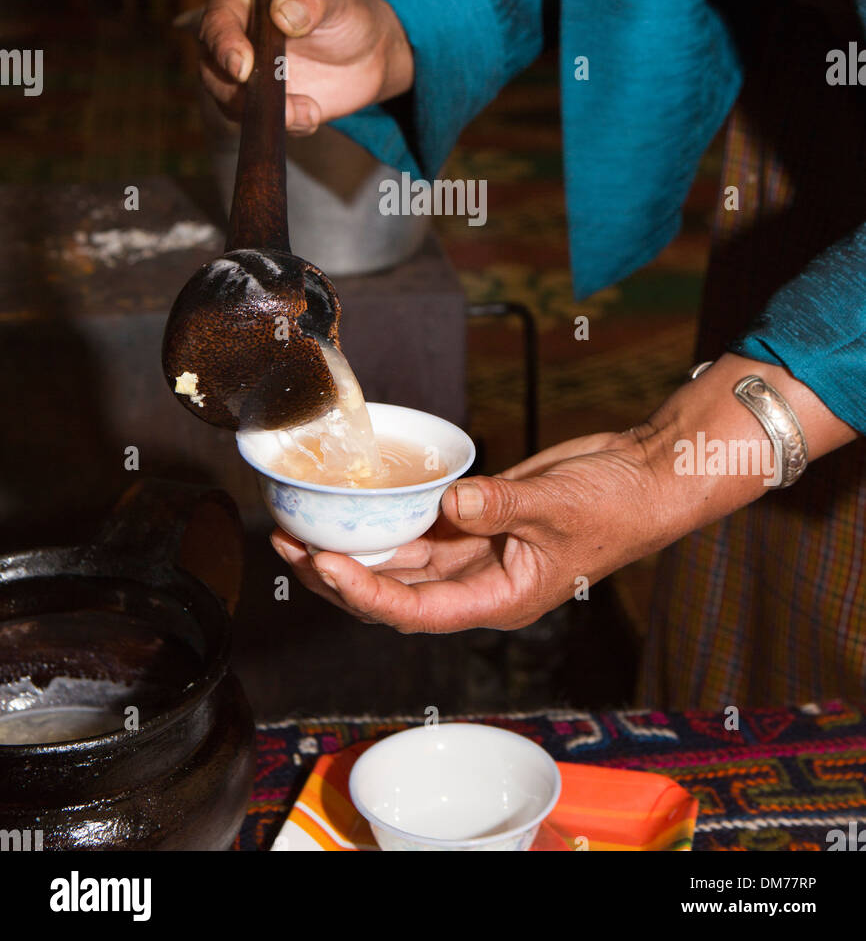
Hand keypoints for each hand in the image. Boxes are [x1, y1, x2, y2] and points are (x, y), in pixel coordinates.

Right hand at [198, 0, 413, 132]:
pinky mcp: (262, 103)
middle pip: (212, 69)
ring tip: (308, 112)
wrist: (370, 54)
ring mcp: (246, 75)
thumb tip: (282, 11)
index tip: (242, 67)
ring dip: (264, 113)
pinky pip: (260, 122)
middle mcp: (235, 38)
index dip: (223, 44)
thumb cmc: (348, 15)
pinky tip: (313, 114)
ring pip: (230, 102)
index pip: (217, 20)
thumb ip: (310, 0)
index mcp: (243, 0)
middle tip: (273, 103)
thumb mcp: (337, 1)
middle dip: (235, 93)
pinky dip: (287, 125)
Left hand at [270, 431, 663, 632]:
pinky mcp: (477, 522)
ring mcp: (475, 554)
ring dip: (352, 550)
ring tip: (298, 530)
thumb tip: (448, 503)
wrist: (642, 477)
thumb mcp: (555, 507)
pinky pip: (422, 529)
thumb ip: (499, 506)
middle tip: (288, 547)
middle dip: (338, 576)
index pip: (416, 610)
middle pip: (393, 594)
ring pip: (400, 564)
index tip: (326, 565)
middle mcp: (477, 585)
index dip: (366, 593)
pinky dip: (387, 521)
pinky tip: (352, 508)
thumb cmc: (615, 506)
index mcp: (498, 599)